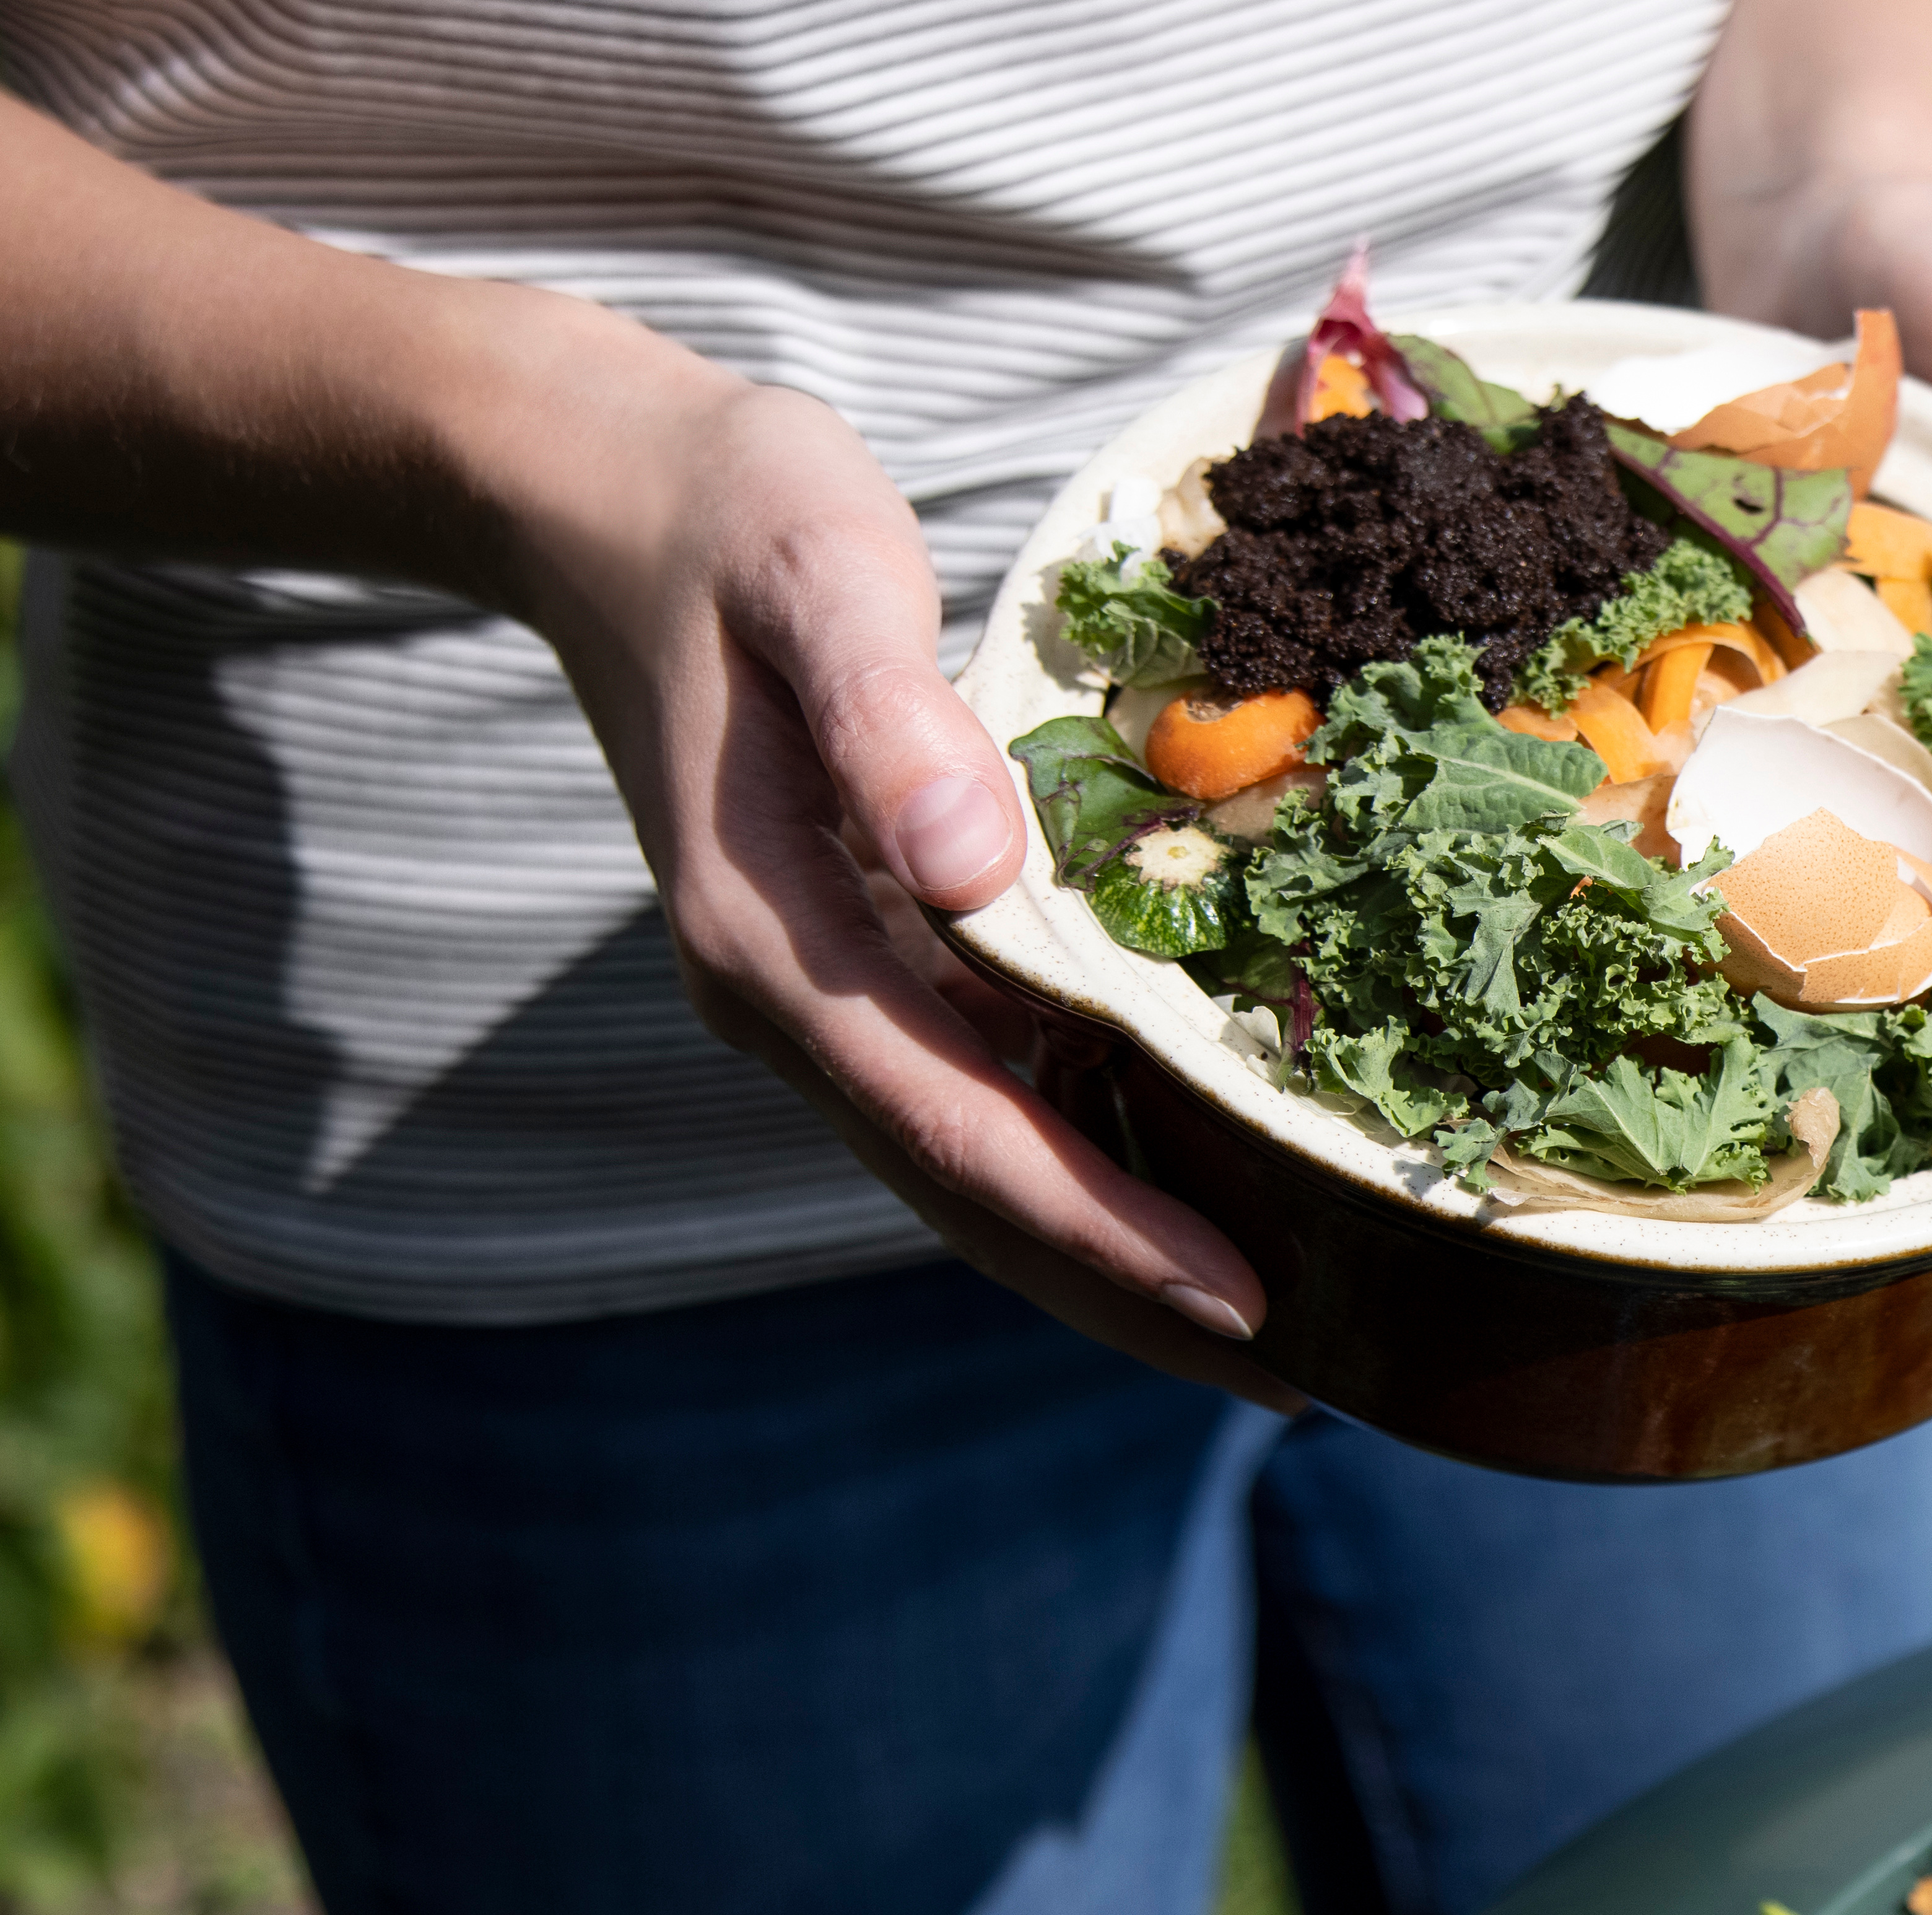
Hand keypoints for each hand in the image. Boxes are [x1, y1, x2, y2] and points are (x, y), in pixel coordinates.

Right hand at [466, 318, 1298, 1405]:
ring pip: (973, 1173)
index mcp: (778, 943)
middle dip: (1129, 1298)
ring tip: (1279, 1330)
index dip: (1104, 1230)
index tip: (1245, 1305)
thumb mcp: (813, 570)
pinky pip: (976, 1101)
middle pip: (974, 1199)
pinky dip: (1081, 1166)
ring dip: (1110, 1259)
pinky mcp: (854, 964)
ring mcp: (818, 995)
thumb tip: (970, 865)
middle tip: (1309, 1382)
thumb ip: (883, 711)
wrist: (606, 499)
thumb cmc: (733, 519)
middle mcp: (790, 1003)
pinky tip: (1194, 1191)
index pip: (962, 1134)